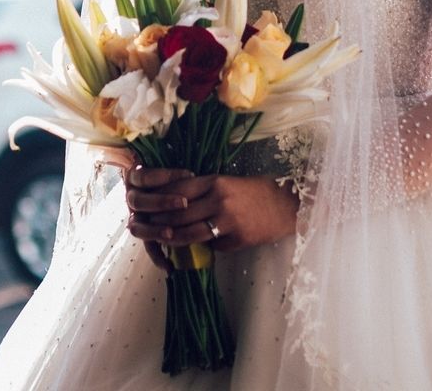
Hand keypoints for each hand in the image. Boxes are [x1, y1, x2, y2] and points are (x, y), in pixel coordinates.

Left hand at [123, 167, 298, 268]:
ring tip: (161, 241)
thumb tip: (178, 207)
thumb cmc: (256, 193)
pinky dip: (201, 247)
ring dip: (172, 238)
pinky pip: (211, 245)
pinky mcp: (236, 239)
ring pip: (189, 233)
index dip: (159, 199)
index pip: (178, 189)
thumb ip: (204, 193)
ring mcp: (227, 220)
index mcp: (215, 182)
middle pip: (179, 213)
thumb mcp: (228, 184)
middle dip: (159, 221)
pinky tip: (193, 250)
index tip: (146, 205)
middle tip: (145, 226)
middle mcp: (218, 199)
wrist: (286, 206)